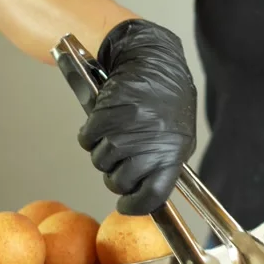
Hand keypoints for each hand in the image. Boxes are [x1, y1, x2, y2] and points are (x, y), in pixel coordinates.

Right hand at [78, 19, 196, 213]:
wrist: (149, 58)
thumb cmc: (166, 95)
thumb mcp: (177, 134)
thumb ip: (163, 163)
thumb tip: (150, 191)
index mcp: (172, 152)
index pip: (152, 196)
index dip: (136, 205)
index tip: (127, 204)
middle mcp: (147, 145)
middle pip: (118, 182)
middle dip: (115, 174)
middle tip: (121, 159)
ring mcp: (123, 132)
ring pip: (100, 162)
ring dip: (102, 152)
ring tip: (116, 132)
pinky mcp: (102, 118)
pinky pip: (87, 140)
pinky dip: (91, 133)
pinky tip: (104, 120)